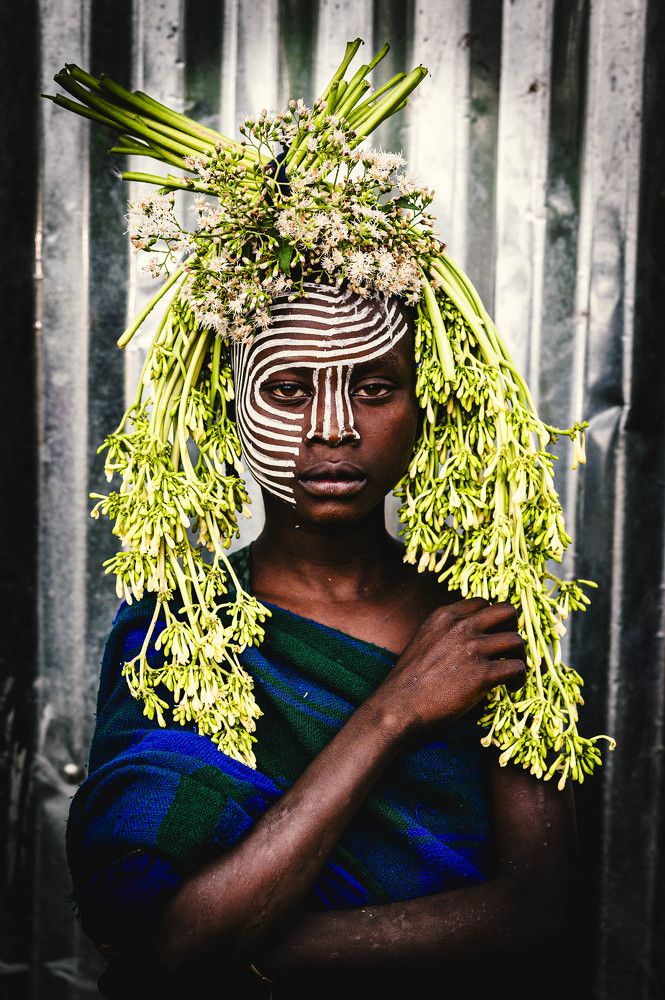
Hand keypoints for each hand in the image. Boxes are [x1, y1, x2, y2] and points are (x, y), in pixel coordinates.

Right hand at [372, 598, 525, 737]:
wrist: (396, 709)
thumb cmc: (407, 684)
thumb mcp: (422, 643)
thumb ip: (445, 636)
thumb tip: (469, 643)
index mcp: (443, 616)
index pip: (482, 603)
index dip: (492, 621)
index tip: (493, 637)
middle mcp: (460, 626)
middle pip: (507, 611)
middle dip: (513, 630)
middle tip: (508, 650)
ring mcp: (472, 648)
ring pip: (517, 640)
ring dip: (519, 657)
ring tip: (512, 674)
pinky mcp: (482, 674)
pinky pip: (517, 668)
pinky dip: (519, 679)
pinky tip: (511, 688)